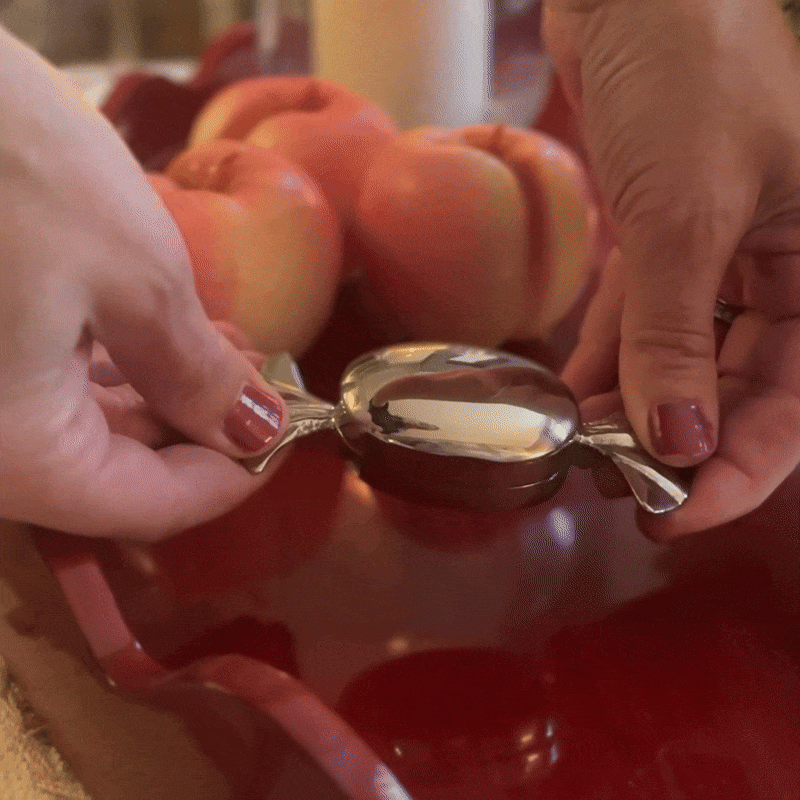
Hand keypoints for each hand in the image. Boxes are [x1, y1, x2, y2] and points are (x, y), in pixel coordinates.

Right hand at [0, 28, 286, 539]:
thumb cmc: (3, 162)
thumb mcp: (132, 273)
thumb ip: (196, 371)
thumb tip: (253, 429)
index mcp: (14, 454)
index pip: (147, 507)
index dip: (232, 479)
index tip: (287, 439)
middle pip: (113, 477)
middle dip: (201, 431)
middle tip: (264, 385)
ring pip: (82, 434)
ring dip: (164, 398)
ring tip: (228, 350)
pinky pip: (46, 391)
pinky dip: (114, 372)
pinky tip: (162, 332)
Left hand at [545, 0, 799, 535]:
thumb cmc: (691, 72)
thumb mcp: (686, 216)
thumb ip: (676, 336)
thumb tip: (678, 442)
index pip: (791, 403)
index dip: (736, 472)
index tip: (673, 516)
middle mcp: (784, 269)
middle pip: (736, 390)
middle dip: (675, 444)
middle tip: (619, 490)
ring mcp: (725, 256)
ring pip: (685, 360)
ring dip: (635, 408)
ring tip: (588, 451)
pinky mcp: (669, 239)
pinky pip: (644, 319)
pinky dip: (611, 358)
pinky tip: (578, 397)